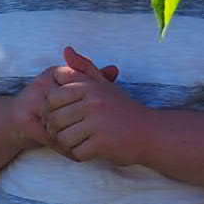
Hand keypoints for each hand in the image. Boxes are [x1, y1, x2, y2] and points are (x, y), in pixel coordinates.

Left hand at [34, 44, 148, 166]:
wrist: (152, 133)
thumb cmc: (123, 109)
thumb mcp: (104, 85)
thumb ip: (83, 68)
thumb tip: (66, 49)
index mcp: (89, 87)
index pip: (51, 98)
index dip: (54, 109)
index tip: (68, 116)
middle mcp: (93, 102)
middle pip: (54, 119)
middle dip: (59, 129)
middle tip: (74, 132)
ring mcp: (97, 123)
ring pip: (62, 137)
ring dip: (70, 143)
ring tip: (84, 140)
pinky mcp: (102, 143)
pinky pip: (76, 152)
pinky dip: (82, 154)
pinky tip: (93, 149)